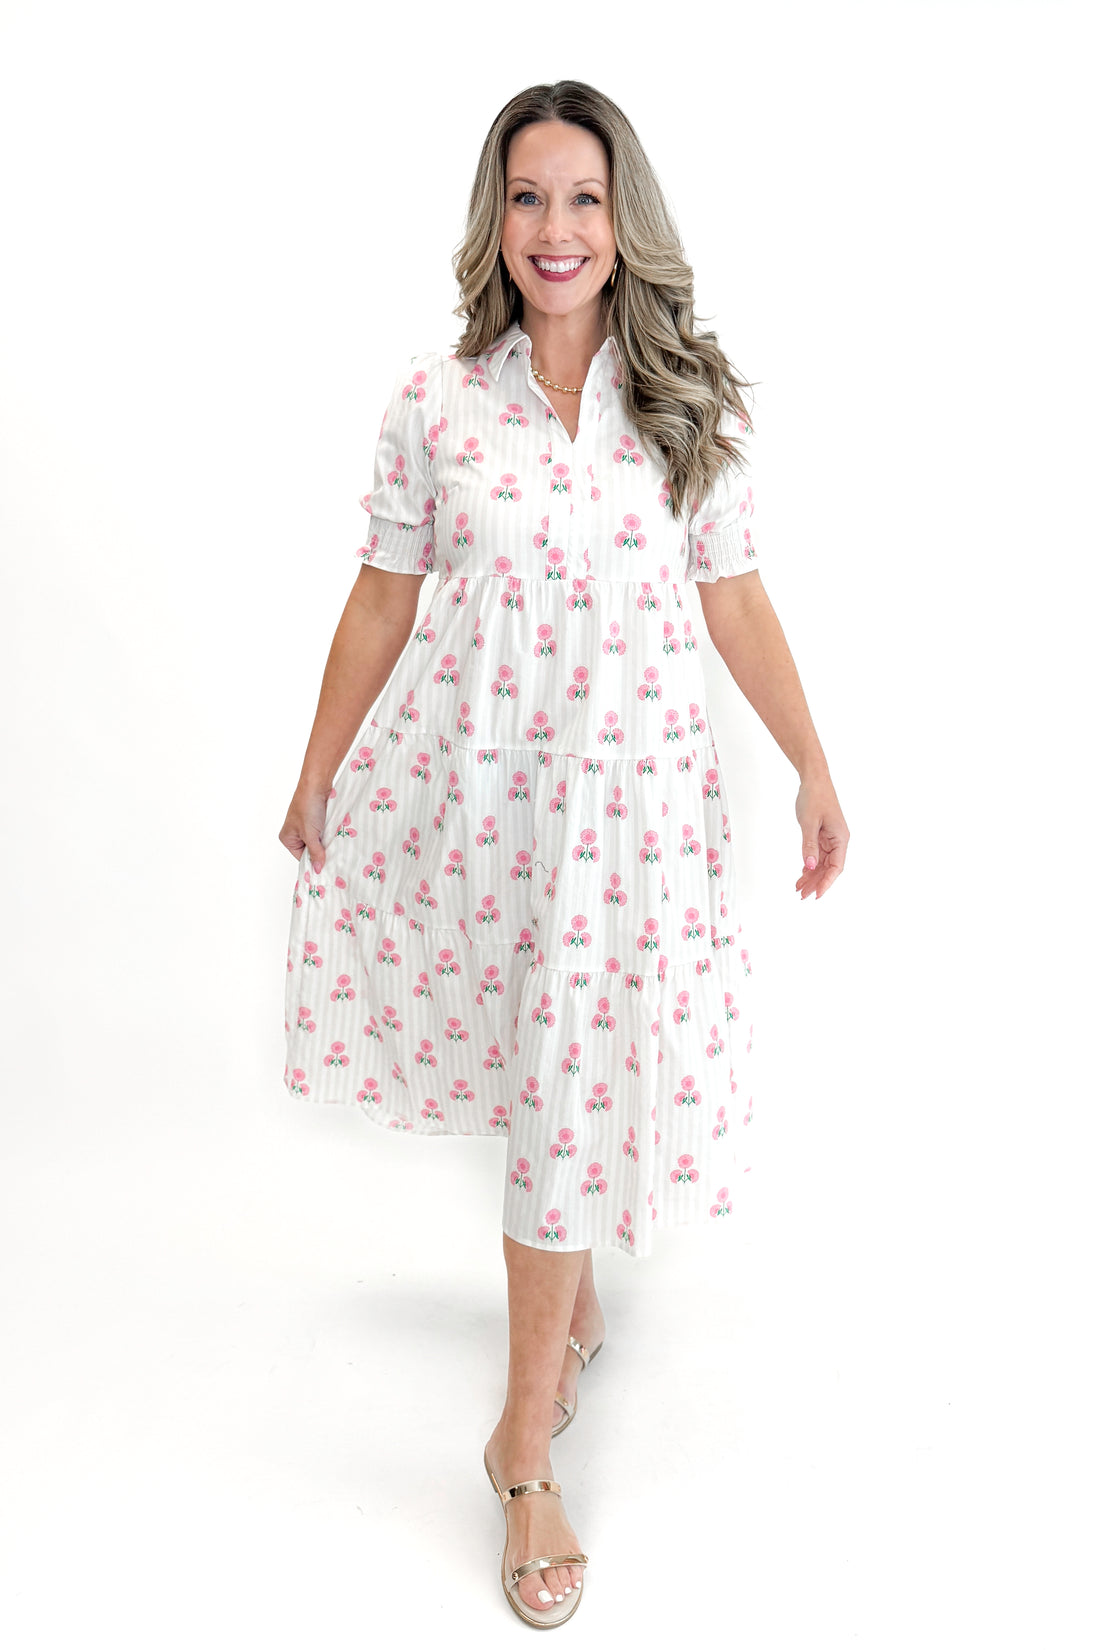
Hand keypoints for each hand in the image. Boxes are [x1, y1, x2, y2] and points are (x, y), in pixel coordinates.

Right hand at [279, 784, 330, 873]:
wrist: (317, 784)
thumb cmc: (308, 806)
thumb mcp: (311, 834)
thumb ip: (315, 852)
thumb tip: (318, 869)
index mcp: (288, 839)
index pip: (302, 858)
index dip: (314, 863)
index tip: (327, 869)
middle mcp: (296, 834)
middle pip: (311, 851)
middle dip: (322, 852)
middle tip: (334, 858)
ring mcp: (307, 827)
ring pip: (319, 843)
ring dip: (327, 844)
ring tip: (336, 846)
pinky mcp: (317, 822)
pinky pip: (324, 834)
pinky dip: (330, 836)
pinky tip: (337, 837)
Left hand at [794, 772, 848, 899]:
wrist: (814, 780)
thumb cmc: (815, 797)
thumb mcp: (809, 822)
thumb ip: (809, 845)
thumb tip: (810, 866)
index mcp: (840, 838)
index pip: (836, 867)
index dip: (827, 883)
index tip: (817, 895)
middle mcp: (838, 840)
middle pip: (829, 868)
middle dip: (816, 883)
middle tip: (802, 895)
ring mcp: (830, 838)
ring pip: (822, 864)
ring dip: (811, 876)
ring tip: (799, 888)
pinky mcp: (822, 835)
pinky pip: (817, 855)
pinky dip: (809, 865)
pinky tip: (801, 874)